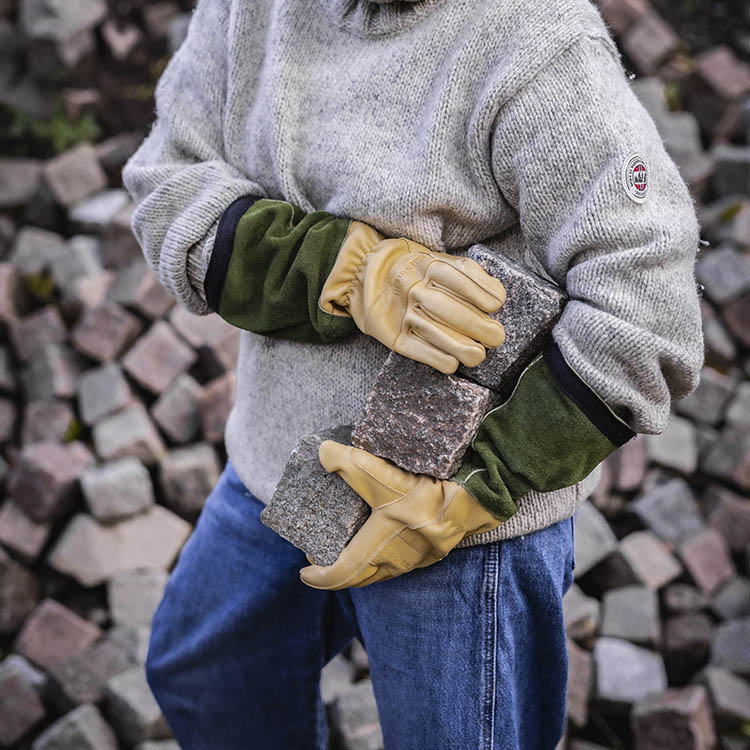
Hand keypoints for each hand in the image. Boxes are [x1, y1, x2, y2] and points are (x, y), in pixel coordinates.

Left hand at [299, 441, 501, 589]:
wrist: (478, 496)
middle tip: (323, 559)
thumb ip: (347, 461)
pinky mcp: (436, 549)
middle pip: (362, 577)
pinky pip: (403, 563)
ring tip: (352, 547)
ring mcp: (420, 558)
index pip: (342, 573)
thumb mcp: (382, 472)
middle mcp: (399, 559)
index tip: (305, 572)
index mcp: (381, 547)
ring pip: (384, 572)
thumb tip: (322, 452)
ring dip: (365, 566)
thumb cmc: (429, 491)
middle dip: (339, 572)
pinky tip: (387, 539)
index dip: (320, 576)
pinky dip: (386, 558)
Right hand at [318, 221, 506, 373]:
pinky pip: (414, 349)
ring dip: (458, 346)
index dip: (478, 291)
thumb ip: (469, 275)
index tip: (497, 304)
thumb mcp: (440, 262)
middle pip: (444, 307)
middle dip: (474, 324)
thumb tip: (498, 296)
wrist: (367, 274)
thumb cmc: (416, 271)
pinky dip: (435, 358)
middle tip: (496, 337)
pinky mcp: (392, 335)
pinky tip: (453, 363)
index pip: (455, 277)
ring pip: (431, 331)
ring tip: (478, 355)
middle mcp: (413, 288)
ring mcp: (401, 312)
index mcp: (427, 266)